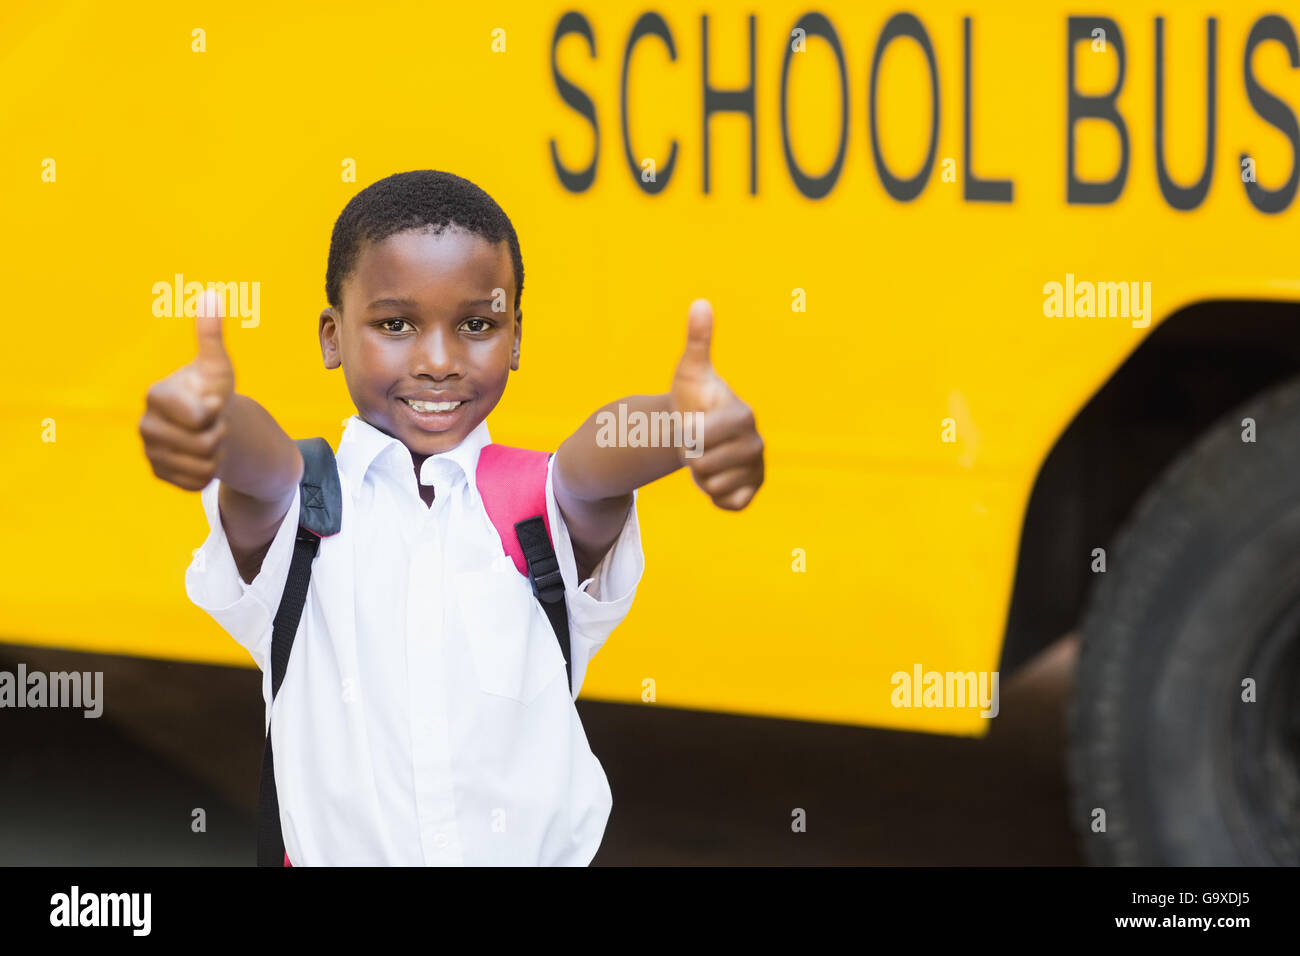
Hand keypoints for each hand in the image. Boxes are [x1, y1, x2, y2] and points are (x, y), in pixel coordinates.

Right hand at [139, 290, 235, 490]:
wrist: (210, 422)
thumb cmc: (211, 389)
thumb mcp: (217, 364)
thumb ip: (211, 334)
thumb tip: (212, 295)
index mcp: (156, 397)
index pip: (198, 417)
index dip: (215, 411)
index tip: (212, 401)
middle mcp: (145, 425)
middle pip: (203, 445)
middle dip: (219, 435)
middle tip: (213, 422)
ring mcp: (150, 452)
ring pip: (202, 466)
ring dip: (217, 455)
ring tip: (209, 438)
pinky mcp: (160, 474)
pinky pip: (197, 484)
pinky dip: (209, 474)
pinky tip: (204, 457)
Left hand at [669, 298, 763, 509]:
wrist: (696, 430)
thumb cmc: (693, 399)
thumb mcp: (690, 371)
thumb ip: (697, 340)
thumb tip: (700, 302)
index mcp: (743, 416)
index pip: (699, 439)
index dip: (685, 435)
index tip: (693, 424)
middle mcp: (757, 444)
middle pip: (703, 466)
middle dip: (692, 457)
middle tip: (698, 443)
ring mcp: (758, 470)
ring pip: (712, 486)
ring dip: (700, 476)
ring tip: (707, 457)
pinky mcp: (753, 492)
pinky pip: (727, 505)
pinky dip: (714, 497)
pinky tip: (717, 478)